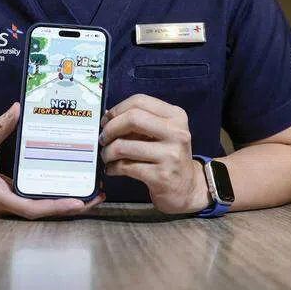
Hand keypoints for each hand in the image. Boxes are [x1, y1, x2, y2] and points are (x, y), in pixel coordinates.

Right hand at [0, 101, 104, 218]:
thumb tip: (17, 109)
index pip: (31, 208)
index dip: (56, 207)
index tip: (78, 203)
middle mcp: (7, 206)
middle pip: (44, 213)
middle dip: (72, 207)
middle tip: (97, 196)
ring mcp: (10, 205)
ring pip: (43, 209)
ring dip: (67, 204)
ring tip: (92, 193)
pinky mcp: (12, 199)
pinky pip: (37, 202)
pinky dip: (55, 197)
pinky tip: (71, 187)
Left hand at [99, 94, 208, 214]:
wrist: (187, 188)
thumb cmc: (169, 156)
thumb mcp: (164, 133)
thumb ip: (142, 121)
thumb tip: (109, 116)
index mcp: (176, 116)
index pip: (140, 101)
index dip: (118, 109)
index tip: (107, 120)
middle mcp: (177, 133)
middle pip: (132, 118)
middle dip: (110, 128)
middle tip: (103, 138)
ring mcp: (171, 155)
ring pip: (124, 145)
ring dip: (107, 152)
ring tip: (106, 156)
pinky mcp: (161, 176)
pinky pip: (125, 167)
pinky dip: (112, 168)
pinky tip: (112, 169)